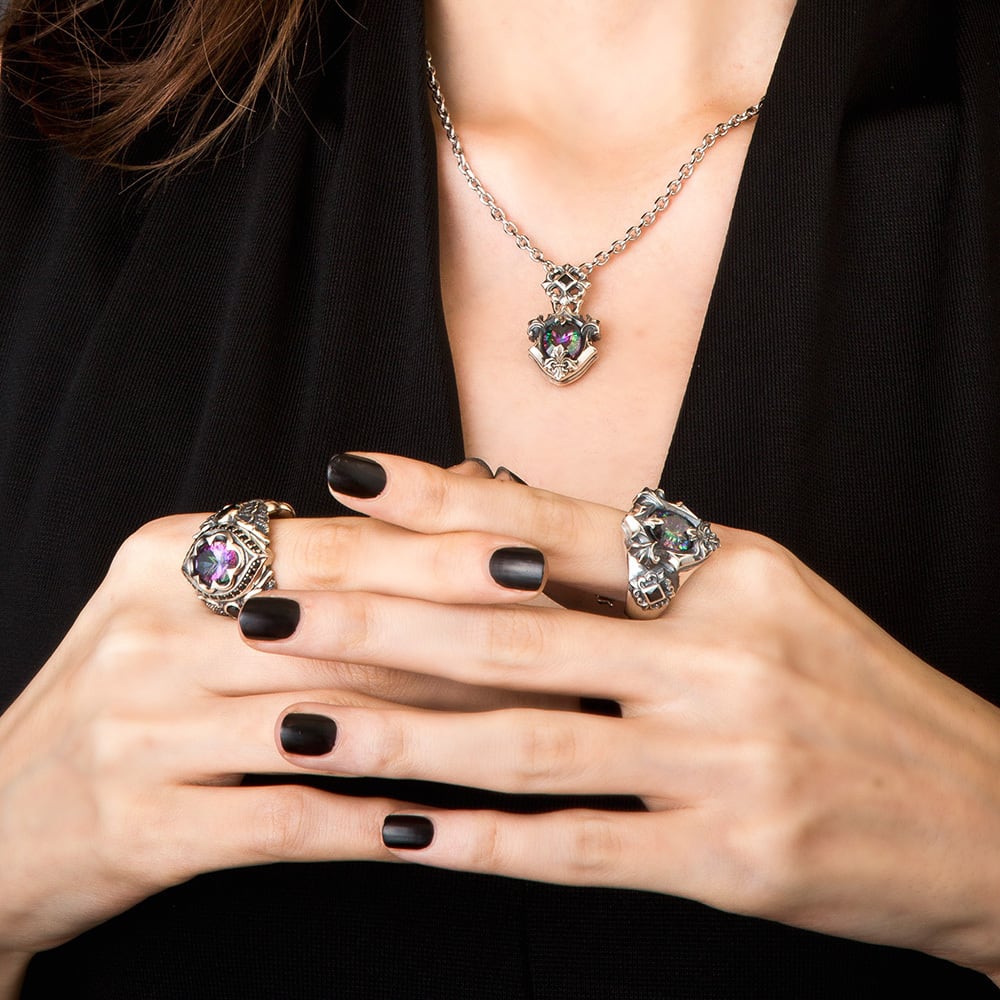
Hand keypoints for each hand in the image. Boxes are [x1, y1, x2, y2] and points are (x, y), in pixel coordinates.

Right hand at [0, 458, 553, 957]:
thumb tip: (424, 520)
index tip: (533, 555)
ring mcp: (140, 732)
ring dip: (440, 728)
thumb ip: (291, 565)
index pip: (327, 548)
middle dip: (463, 635)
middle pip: (339, 630)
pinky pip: (279, 821)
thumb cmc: (129, 698)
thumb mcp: (182, 609)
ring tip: (533, 730)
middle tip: (564, 639)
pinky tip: (430, 827)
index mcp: (168, 560)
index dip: (438, 552)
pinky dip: (360, 822)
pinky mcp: (140, 828)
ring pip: (326, 720)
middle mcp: (150, 633)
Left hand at [255, 453, 999, 982]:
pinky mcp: (729, 861)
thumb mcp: (765, 596)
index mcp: (732, 570)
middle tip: (269, 605)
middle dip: (376, 616)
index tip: (342, 482)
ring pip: (525, 741)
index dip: (439, 501)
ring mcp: (723, 761)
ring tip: (295, 726)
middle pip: (512, 626)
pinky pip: (576, 848)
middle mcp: (722, 654)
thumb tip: (510, 536)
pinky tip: (397, 835)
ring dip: (397, 738)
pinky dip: (479, 842)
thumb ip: (646, 570)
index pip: (553, 524)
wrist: (983, 814)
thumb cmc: (854, 691)